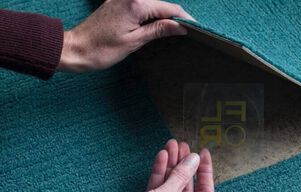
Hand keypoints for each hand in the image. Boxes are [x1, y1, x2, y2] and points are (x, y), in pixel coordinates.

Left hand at [58, 0, 193, 71]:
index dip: (184, 18)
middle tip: (186, 31)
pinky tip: (154, 26)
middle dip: (174, 16)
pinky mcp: (116, 3)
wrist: (76, 49)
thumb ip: (159, 30)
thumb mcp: (135, 41)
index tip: (196, 28)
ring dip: (163, 16)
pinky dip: (150, 15)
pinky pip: (140, 6)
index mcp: (136, 4)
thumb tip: (180, 26)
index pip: (169, 8)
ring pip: (151, 5)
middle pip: (161, 4)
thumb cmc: (101, 49)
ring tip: (173, 31)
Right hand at [105, 140, 213, 191]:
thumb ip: (183, 174)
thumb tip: (194, 158)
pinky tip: (162, 156)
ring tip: (171, 145)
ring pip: (173, 189)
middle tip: (183, 145)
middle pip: (187, 190)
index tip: (203, 152)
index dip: (205, 171)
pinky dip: (161, 176)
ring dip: (171, 167)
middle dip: (183, 165)